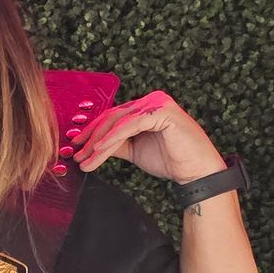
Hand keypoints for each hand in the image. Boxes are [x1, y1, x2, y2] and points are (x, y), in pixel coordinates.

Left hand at [71, 89, 224, 183]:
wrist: (196, 172)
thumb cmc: (172, 160)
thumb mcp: (136, 150)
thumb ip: (117, 144)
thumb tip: (94, 146)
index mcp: (146, 106)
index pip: (113, 116)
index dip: (92, 131)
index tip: (78, 146)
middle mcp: (152, 100)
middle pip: (112, 116)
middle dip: (91, 137)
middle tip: (77, 154)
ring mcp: (157, 103)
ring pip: (118, 122)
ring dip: (99, 142)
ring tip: (87, 158)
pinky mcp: (162, 112)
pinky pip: (130, 125)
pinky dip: (113, 137)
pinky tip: (100, 149)